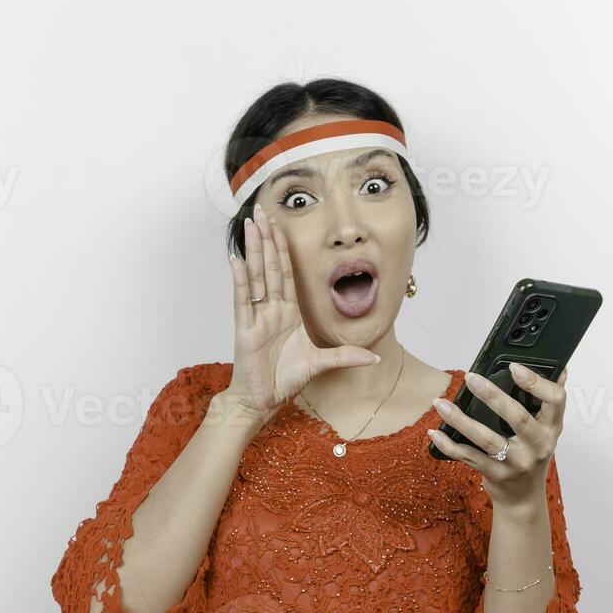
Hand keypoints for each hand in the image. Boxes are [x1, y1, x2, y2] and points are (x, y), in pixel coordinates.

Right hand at [221, 202, 379, 420]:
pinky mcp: (244, 329)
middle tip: (261, 210)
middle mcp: (271, 310)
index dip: (284, 249)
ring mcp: (257, 317)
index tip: (281, 225)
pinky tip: (237, 259)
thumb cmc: (284, 381)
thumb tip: (375, 357)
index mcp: (288, 313)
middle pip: (269, 267)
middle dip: (266, 238)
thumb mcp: (320, 364)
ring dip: (253, 249)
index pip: (286, 274)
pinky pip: (242, 300)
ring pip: (255, 276)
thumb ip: (345, 356)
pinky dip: (240, 280)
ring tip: (250, 224)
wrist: (261, 402)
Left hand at [427, 363, 568, 508]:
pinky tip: (436, 433)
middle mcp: (538, 445)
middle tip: (471, 377)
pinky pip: (469, 457)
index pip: (555, 399)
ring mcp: (517, 462)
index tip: (515, 368)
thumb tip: (559, 368)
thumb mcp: (546, 430)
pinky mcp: (497, 474)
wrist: (524, 499)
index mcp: (552, 427)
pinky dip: (449, 445)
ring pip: (487, 438)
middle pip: (517, 417)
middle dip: (492, 395)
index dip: (537, 382)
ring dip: (460, 420)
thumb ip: (548, 403)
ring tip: (441, 404)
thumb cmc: (532, 455)